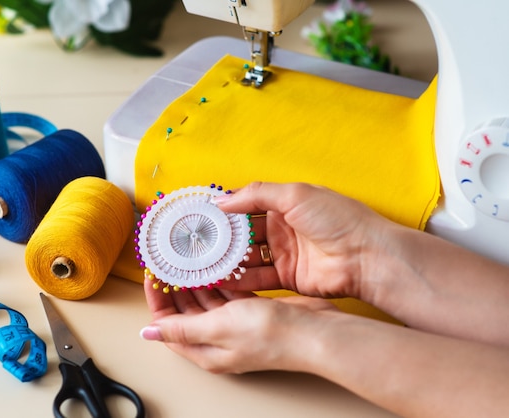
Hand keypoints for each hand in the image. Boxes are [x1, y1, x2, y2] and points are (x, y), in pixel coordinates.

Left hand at [141, 279, 338, 373]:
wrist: (314, 333)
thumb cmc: (270, 335)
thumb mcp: (219, 327)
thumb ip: (183, 328)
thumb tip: (148, 332)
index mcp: (205, 350)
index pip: (168, 324)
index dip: (157, 299)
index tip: (153, 274)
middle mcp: (218, 340)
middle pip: (185, 311)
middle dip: (174, 287)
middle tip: (168, 261)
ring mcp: (235, 326)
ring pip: (207, 300)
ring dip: (196, 281)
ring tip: (187, 257)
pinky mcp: (251, 312)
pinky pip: (228, 294)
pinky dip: (219, 280)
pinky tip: (214, 264)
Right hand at [214, 182, 395, 300]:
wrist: (367, 257)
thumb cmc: (339, 220)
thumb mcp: (296, 194)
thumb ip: (256, 194)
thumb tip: (222, 199)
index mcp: (285, 205)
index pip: (246, 206)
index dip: (224, 211)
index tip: (199, 216)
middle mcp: (282, 229)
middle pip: (243, 234)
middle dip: (220, 239)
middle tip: (195, 244)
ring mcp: (284, 255)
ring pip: (247, 258)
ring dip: (226, 261)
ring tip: (201, 264)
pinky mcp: (287, 279)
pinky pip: (257, 279)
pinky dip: (239, 280)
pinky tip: (220, 280)